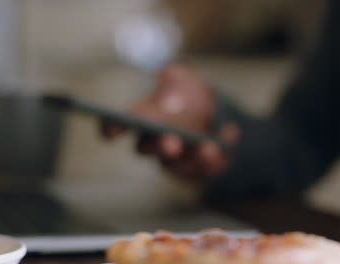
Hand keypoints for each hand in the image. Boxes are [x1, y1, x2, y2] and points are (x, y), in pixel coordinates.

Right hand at [101, 64, 238, 182]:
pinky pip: (204, 170)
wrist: (216, 110)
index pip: (116, 126)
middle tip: (172, 143)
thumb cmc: (188, 92)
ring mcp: (173, 160)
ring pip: (177, 166)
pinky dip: (217, 157)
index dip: (111, 128)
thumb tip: (169, 102)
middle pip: (146, 149)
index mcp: (141, 118)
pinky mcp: (196, 170)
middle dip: (159, 146)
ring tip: (209, 148)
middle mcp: (152, 142)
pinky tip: (228, 136)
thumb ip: (172, 82)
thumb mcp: (180, 76)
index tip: (112, 130)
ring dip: (193, 158)